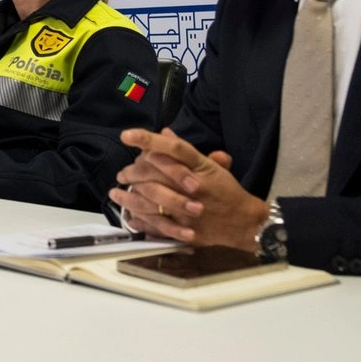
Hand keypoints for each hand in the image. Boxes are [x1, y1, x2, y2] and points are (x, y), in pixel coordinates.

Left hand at [109, 128, 266, 247]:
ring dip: (130, 197)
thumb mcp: (211, 166)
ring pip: (152, 200)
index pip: (173, 149)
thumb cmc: (227, 191)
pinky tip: (129, 217)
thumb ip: (185, 151)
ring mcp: (188, 209)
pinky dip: (141, 220)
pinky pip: (158, 224)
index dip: (148, 140)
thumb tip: (164, 133)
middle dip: (133, 172)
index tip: (126, 135)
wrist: (244, 222)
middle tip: (121, 174)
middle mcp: (193, 186)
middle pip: (156, 173)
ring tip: (115, 193)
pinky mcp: (186, 228)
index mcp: (201, 167)